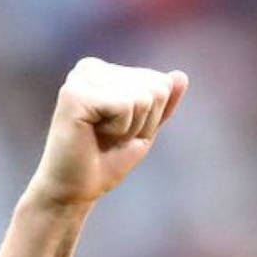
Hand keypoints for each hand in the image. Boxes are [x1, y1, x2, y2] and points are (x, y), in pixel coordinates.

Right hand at [27, 58, 187, 208]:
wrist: (77, 189)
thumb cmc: (107, 160)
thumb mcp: (144, 130)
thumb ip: (163, 104)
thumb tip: (180, 75)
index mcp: (105, 70)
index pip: (161, 83)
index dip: (151, 117)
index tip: (123, 130)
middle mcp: (91, 67)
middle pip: (155, 88)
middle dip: (143, 122)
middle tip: (113, 137)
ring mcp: (82, 78)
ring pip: (143, 96)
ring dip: (131, 127)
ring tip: (104, 136)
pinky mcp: (75, 94)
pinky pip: (125, 105)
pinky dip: (119, 128)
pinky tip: (94, 133)